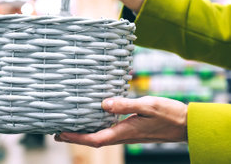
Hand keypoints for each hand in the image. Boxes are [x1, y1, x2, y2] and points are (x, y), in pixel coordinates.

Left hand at [54, 96, 187, 146]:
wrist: (187, 124)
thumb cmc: (169, 114)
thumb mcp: (148, 105)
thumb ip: (125, 104)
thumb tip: (103, 104)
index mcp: (124, 132)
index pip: (95, 139)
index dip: (76, 138)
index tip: (60, 133)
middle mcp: (123, 135)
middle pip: (94, 140)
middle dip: (75, 137)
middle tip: (57, 132)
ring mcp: (127, 134)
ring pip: (100, 136)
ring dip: (84, 133)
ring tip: (70, 127)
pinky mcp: (132, 130)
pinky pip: (109, 131)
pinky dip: (96, 127)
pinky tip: (93, 119)